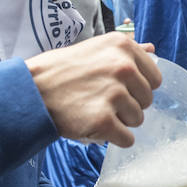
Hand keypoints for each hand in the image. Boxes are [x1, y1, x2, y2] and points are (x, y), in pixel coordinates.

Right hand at [26, 33, 160, 146]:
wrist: (31, 91)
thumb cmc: (62, 71)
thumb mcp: (96, 49)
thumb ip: (127, 51)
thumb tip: (152, 50)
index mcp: (123, 47)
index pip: (155, 78)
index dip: (137, 88)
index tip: (117, 88)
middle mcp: (123, 67)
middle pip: (147, 101)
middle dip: (128, 106)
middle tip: (101, 101)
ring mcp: (114, 94)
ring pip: (138, 120)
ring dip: (119, 122)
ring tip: (94, 111)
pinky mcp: (104, 121)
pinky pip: (127, 139)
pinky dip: (112, 138)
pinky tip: (94, 126)